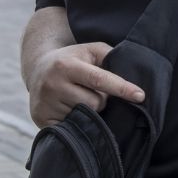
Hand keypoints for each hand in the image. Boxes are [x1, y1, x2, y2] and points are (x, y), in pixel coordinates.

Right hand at [27, 42, 144, 127]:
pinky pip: (72, 127)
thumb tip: (131, 73)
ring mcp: (45, 103)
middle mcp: (53, 84)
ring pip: (85, 117)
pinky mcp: (41, 119)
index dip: (121, 88)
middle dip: (101, 99)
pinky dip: (77, 121)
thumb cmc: (73, 59)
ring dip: (90, 111)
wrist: (37, 68)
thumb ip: (109, 56)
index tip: (140, 96)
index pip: (98, 79)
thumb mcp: (90, 50)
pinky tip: (69, 109)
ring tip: (78, 98)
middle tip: (91, 90)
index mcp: (66, 65)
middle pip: (95, 103)